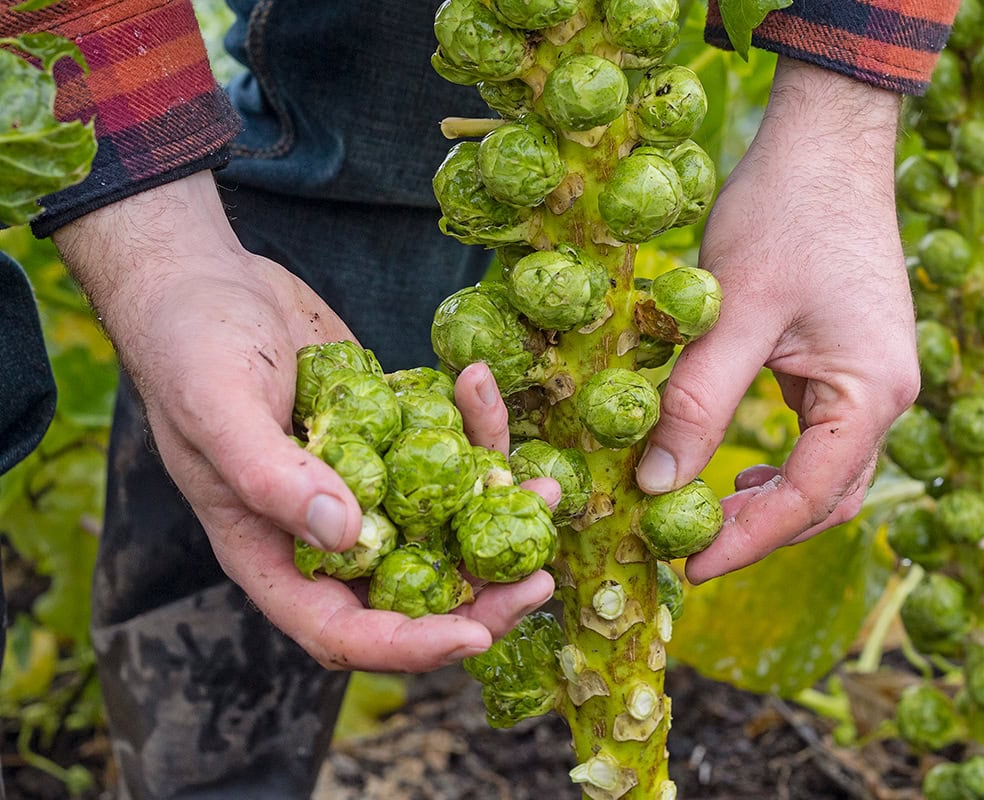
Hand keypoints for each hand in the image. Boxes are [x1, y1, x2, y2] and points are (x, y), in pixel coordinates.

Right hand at [54, 171, 554, 670]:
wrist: (204, 279)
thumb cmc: (187, 346)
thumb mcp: (216, 408)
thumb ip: (272, 477)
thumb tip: (345, 533)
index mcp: (270, 551)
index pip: (340, 631)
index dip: (408, 646)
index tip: (474, 636)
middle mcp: (322, 530)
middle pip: (409, 593)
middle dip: (479, 595)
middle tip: (541, 578)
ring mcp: (362, 483)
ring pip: (441, 526)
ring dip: (499, 517)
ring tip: (549, 490)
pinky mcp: (389, 437)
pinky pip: (445, 453)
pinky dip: (473, 428)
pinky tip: (479, 381)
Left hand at [636, 60, 919, 583]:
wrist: (826, 141)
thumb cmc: (786, 213)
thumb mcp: (733, 311)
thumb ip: (697, 402)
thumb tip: (656, 485)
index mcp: (871, 393)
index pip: (807, 498)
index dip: (744, 541)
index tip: (686, 567)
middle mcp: (887, 397)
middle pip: (828, 499)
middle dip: (761, 531)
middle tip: (689, 548)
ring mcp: (873, 380)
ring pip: (827, 474)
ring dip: (772, 503)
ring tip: (709, 514)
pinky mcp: (851, 363)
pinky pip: (821, 437)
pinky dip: (781, 464)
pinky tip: (737, 465)